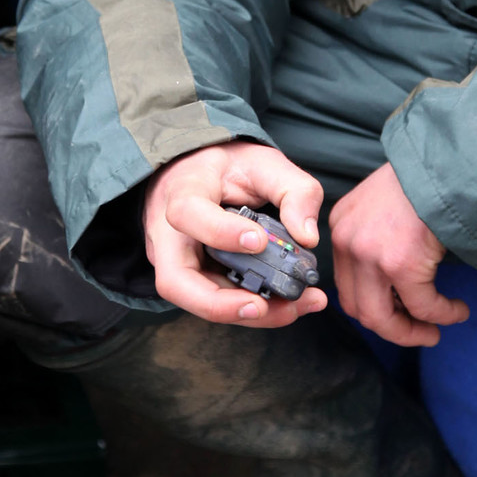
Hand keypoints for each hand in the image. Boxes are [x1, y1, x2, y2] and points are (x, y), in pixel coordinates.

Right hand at [143, 143, 328, 327]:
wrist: (202, 172)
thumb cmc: (230, 167)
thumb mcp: (266, 163)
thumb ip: (294, 190)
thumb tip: (308, 237)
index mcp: (182, 191)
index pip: (187, 214)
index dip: (220, 232)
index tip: (259, 240)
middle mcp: (169, 235)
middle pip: (176, 282)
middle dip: (221, 304)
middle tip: (264, 306)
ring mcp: (177, 261)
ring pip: (198, 301)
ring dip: (246, 313)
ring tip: (296, 307)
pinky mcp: (195, 279)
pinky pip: (218, 301)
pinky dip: (253, 309)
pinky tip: (290, 305)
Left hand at [330, 162, 467, 348]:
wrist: (449, 162)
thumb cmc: (425, 181)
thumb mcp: (384, 207)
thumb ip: (376, 240)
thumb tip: (394, 287)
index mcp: (341, 227)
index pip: (346, 285)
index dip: (373, 307)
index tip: (399, 314)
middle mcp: (347, 242)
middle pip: (358, 308)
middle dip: (392, 329)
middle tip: (420, 332)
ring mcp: (371, 254)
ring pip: (383, 318)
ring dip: (413, 331)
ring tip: (436, 330)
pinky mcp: (400, 263)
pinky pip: (423, 306)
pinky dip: (443, 314)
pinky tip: (458, 310)